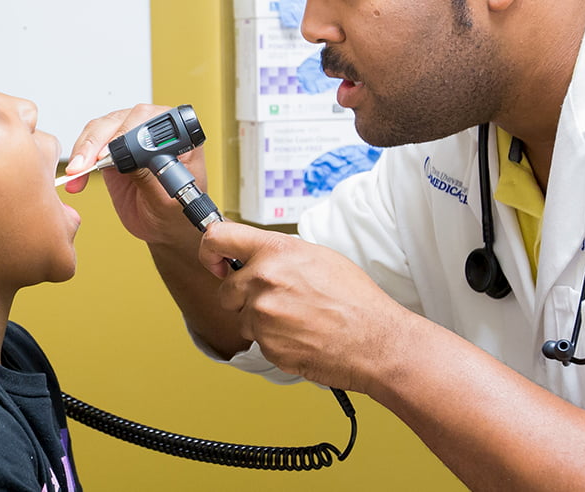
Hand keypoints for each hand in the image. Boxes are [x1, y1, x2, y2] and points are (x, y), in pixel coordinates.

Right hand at [65, 104, 206, 249]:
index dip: (126, 134)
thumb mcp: (165, 201)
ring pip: (101, 128)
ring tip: (76, 173)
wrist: (163, 226)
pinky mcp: (112, 147)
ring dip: (84, 150)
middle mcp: (154, 128)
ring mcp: (131, 134)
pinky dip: (80, 158)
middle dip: (97, 142)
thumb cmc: (174, 212)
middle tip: (84, 166)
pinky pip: (91, 143)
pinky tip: (76, 176)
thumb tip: (128, 157)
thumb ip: (149, 176)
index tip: (109, 157)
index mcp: (177, 134)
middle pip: (120, 120)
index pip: (148, 120)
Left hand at [199, 221, 411, 393]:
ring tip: (299, 320)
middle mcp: (263, 281)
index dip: (209, 250)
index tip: (213, 260)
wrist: (375, 341)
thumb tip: (258, 256)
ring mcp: (263, 316)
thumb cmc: (355, 300)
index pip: (218, 238)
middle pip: (226, 290)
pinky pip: (259, 342)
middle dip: (243, 297)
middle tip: (277, 301)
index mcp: (276, 253)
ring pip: (243, 319)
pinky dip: (275, 341)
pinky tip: (302, 336)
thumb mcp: (319, 257)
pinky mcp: (267, 346)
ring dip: (262, 321)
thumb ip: (280, 255)